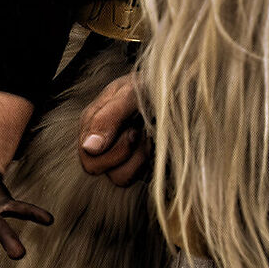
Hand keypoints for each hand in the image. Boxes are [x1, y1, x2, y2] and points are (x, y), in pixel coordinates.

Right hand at [77, 72, 150, 186]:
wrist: (182, 91)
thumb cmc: (156, 88)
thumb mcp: (131, 94)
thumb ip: (107, 118)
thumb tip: (89, 148)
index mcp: (93, 120)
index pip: (86, 152)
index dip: (107, 146)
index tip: (131, 128)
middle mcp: (102, 140)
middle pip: (95, 167)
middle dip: (121, 152)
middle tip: (137, 132)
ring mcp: (119, 155)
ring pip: (117, 177)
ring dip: (138, 158)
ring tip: (148, 137)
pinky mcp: (137, 167)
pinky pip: (136, 179)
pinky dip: (148, 163)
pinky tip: (155, 145)